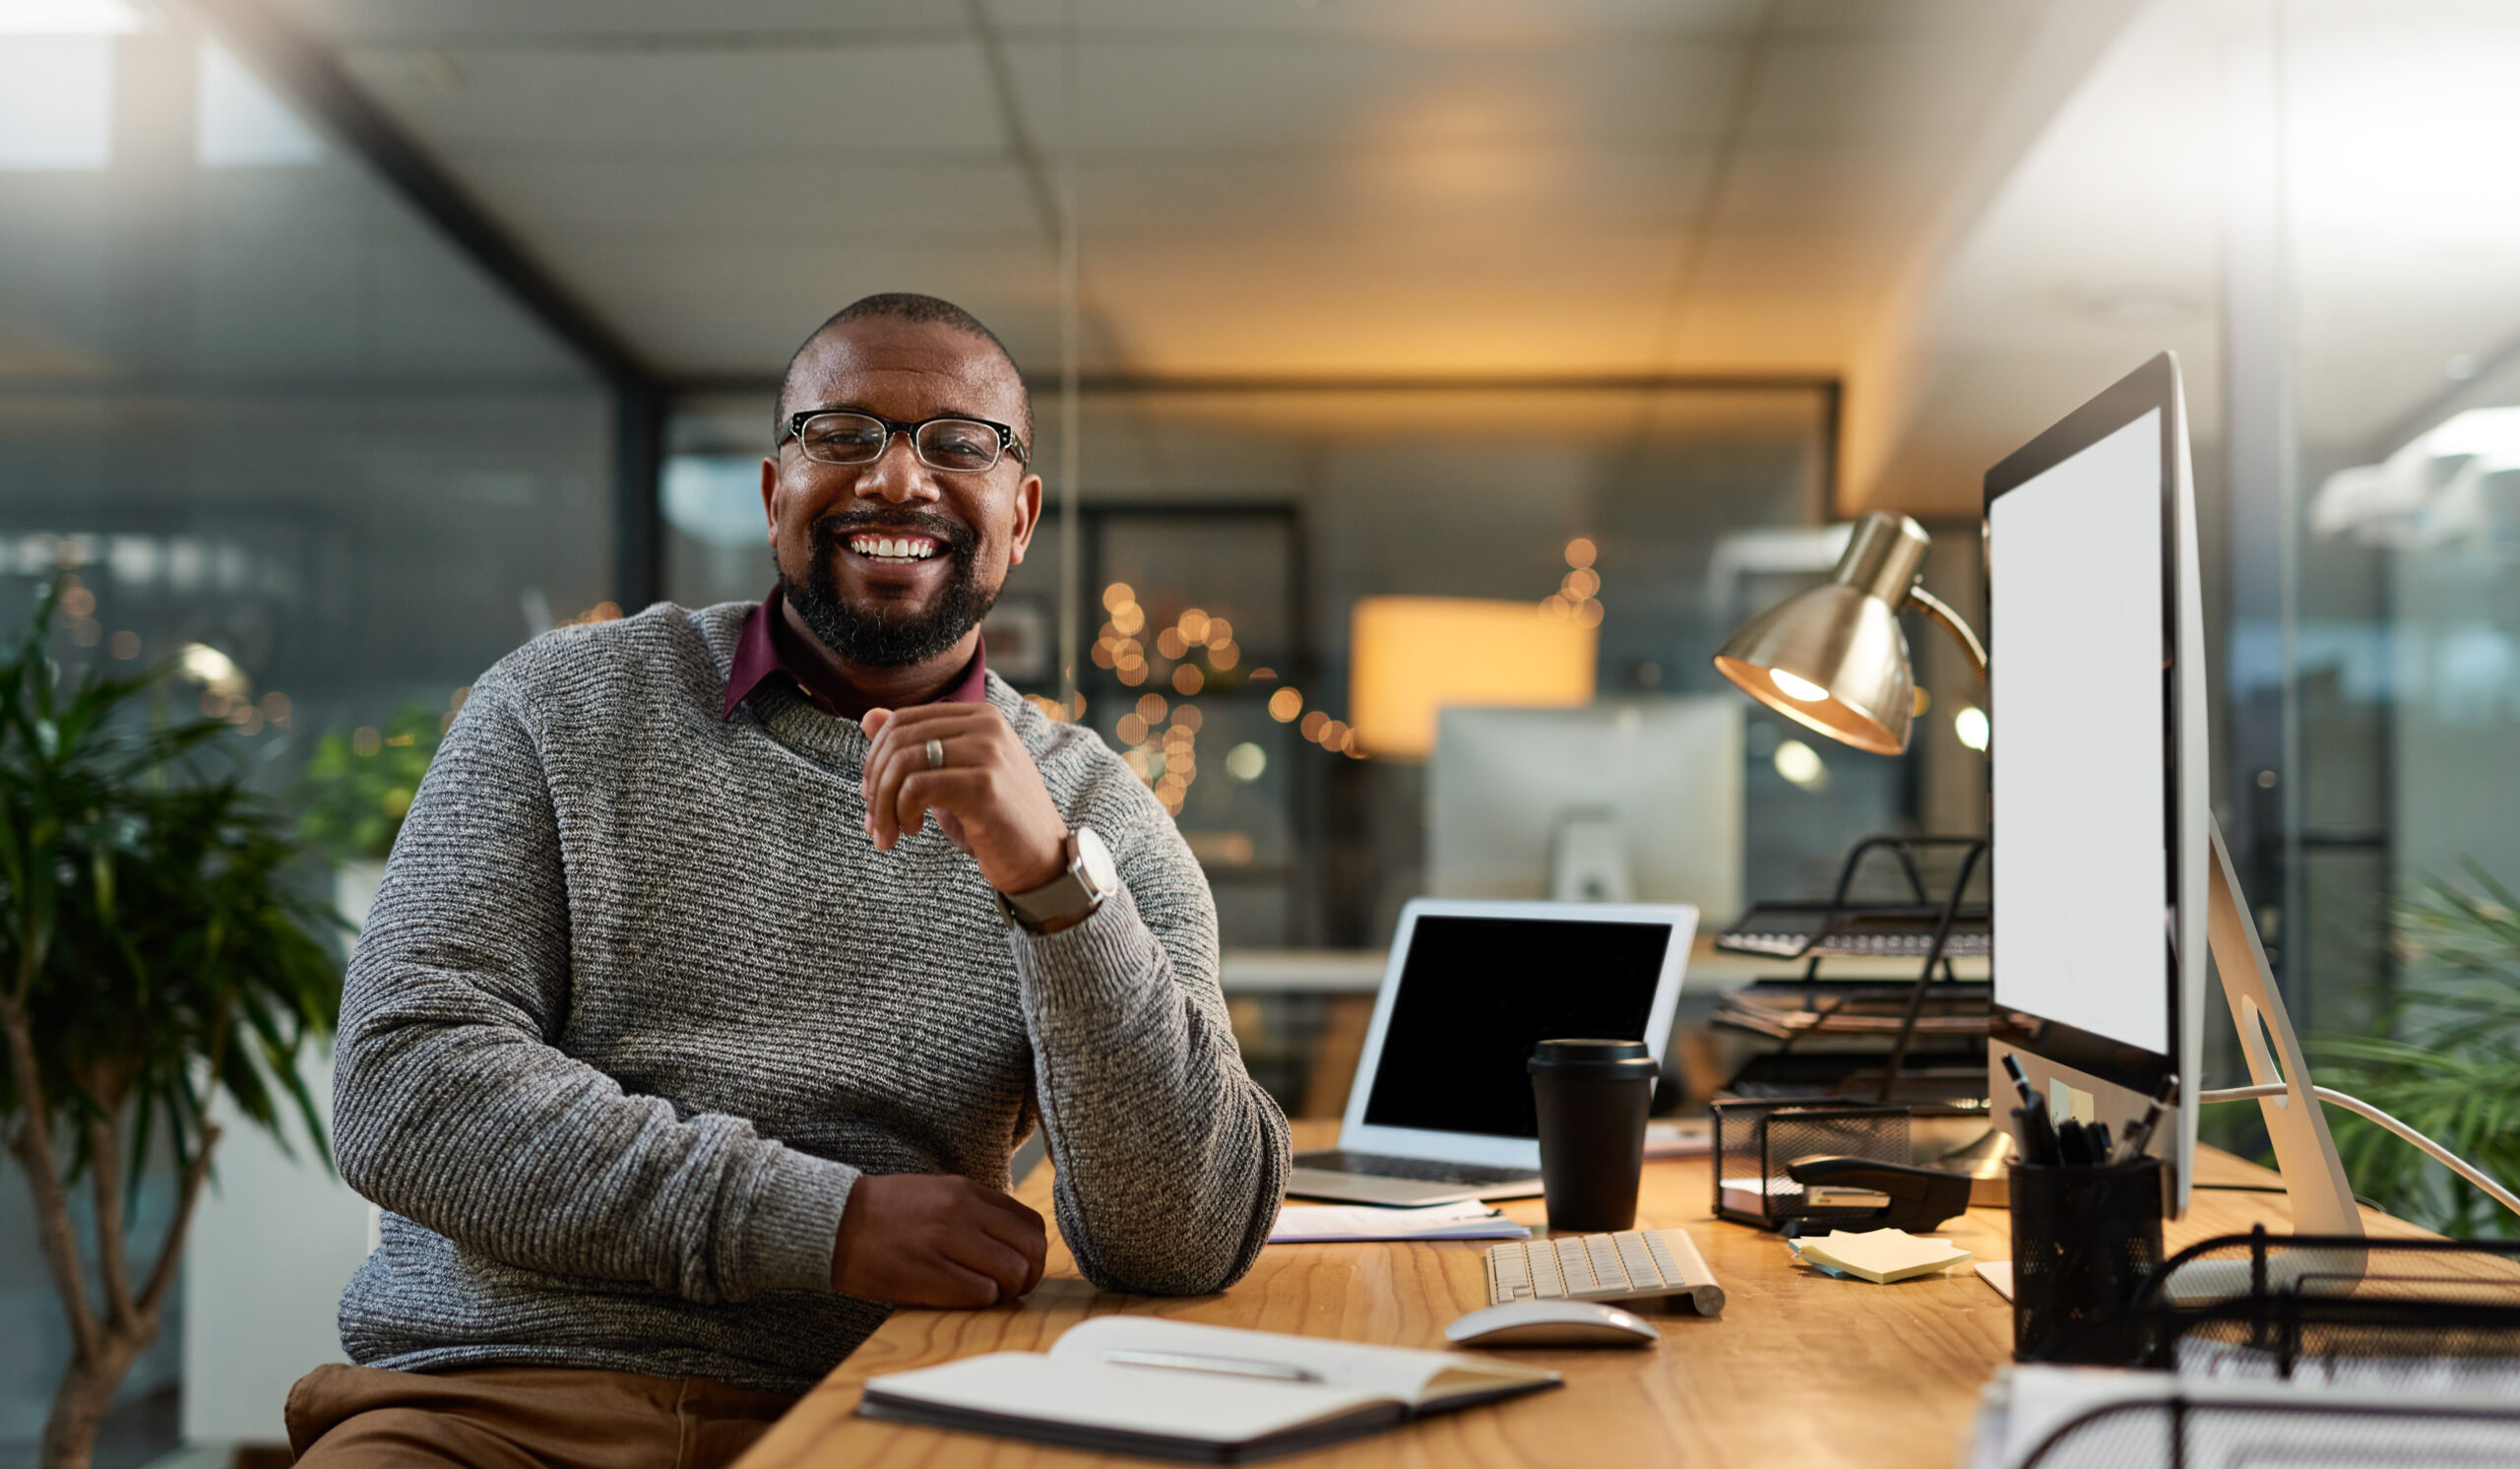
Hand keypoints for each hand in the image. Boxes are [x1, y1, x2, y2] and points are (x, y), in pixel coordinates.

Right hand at [830, 1174, 1048, 1307]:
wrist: (834, 1224)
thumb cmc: (886, 1215)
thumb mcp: (937, 1194)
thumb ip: (977, 1211)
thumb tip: (1015, 1242)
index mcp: (968, 1192)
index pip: (1032, 1225)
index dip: (1033, 1252)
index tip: (1018, 1264)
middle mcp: (963, 1213)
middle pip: (1031, 1251)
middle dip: (1028, 1275)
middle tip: (1010, 1287)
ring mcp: (947, 1243)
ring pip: (1013, 1274)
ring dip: (1005, 1292)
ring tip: (984, 1292)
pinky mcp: (930, 1274)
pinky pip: (982, 1294)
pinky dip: (980, 1301)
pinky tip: (960, 1297)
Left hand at [860, 704, 1068, 893]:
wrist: (1042, 861)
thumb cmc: (994, 821)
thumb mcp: (949, 778)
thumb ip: (915, 747)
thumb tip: (868, 716)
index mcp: (980, 716)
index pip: (903, 720)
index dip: (875, 759)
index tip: (870, 796)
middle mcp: (987, 725)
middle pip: (898, 739)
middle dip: (874, 785)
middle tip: (874, 824)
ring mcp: (988, 752)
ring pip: (903, 763)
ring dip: (883, 804)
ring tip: (889, 833)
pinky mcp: (984, 785)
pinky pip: (917, 787)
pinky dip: (901, 812)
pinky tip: (911, 830)